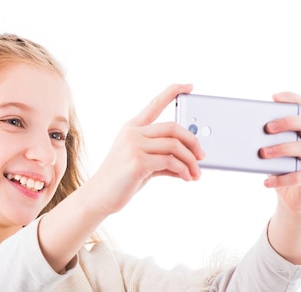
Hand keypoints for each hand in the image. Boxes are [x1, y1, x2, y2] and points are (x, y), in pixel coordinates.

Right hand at [88, 83, 204, 215]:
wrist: (99, 197)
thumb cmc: (121, 181)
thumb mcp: (142, 164)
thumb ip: (162, 158)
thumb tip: (190, 162)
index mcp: (132, 128)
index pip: (155, 104)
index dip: (173, 92)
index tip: (189, 86)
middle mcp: (133, 133)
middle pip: (174, 127)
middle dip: (193, 142)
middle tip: (202, 156)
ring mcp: (134, 146)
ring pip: (175, 146)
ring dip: (191, 161)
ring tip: (195, 173)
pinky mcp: (138, 162)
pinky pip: (171, 162)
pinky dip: (183, 170)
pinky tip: (186, 178)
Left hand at [260, 92, 300, 216]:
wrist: (293, 197)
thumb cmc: (280, 169)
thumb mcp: (271, 153)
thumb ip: (262, 143)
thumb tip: (236, 137)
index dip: (292, 98)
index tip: (274, 97)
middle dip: (286, 122)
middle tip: (266, 128)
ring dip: (281, 148)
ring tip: (262, 154)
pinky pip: (300, 176)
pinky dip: (281, 179)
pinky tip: (266, 182)